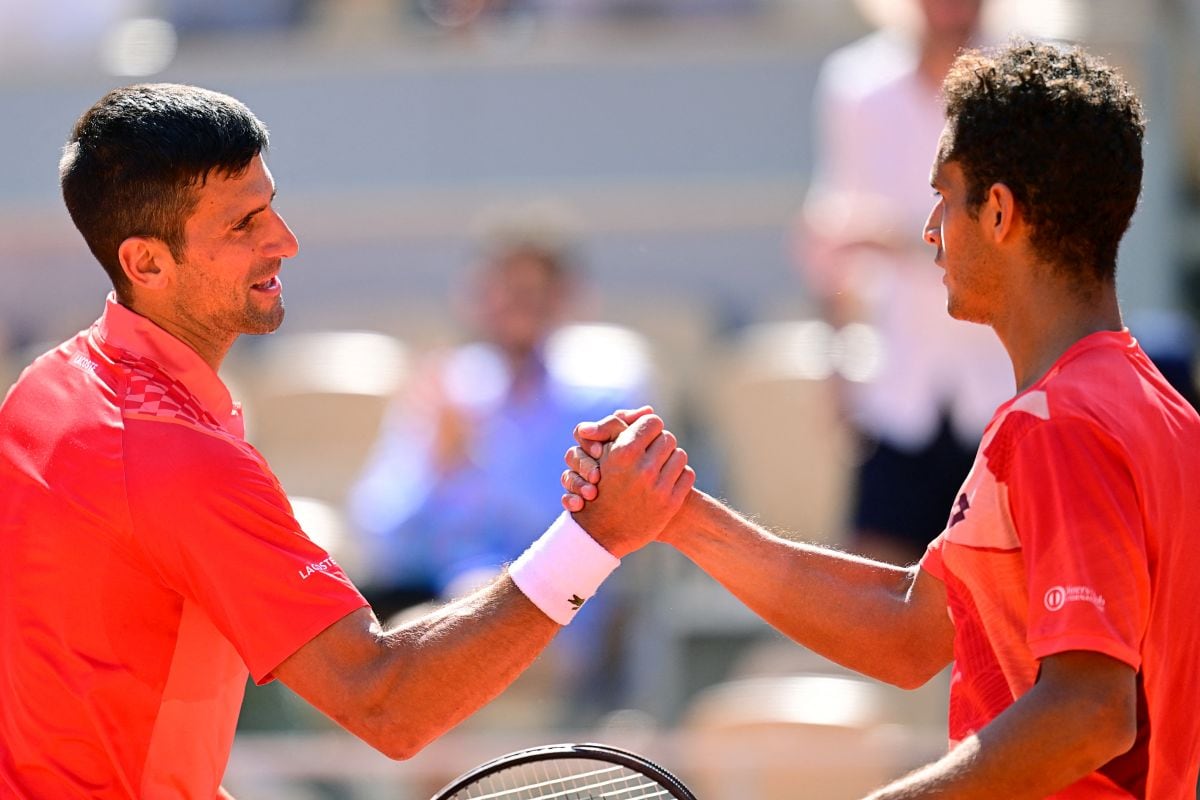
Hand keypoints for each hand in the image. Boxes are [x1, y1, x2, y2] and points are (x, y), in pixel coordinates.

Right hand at [570, 414, 693, 557]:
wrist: (603, 532)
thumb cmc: (601, 485)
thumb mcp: (603, 454)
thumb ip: (619, 426)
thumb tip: (649, 409)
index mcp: (624, 453)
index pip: (652, 422)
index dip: (649, 426)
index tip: (645, 434)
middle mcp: (642, 469)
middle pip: (668, 438)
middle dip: (660, 443)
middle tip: (652, 452)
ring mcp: (658, 488)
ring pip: (680, 455)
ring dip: (671, 459)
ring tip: (659, 467)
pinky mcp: (671, 503)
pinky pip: (687, 475)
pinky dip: (679, 475)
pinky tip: (666, 480)